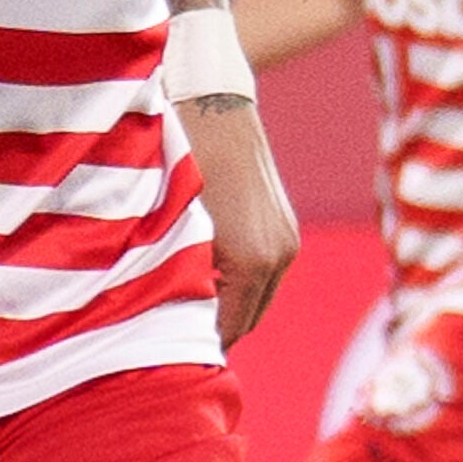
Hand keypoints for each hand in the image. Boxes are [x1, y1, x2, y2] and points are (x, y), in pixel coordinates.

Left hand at [179, 97, 299, 346]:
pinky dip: (241, 279)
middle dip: (219, 326)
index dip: (203, 343)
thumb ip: (182, 282)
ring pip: (259, 293)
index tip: (175, 352)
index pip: (231, 328)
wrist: (213, 109)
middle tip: (178, 333)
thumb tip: (177, 324)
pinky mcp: (286, 224)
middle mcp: (280, 256)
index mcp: (254, 263)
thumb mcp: (176, 233)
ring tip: (190, 300)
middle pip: (250, 316)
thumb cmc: (182, 169)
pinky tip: (209, 270)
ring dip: (230, 301)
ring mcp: (288, 239)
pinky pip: (265, 269)